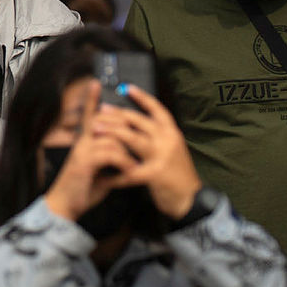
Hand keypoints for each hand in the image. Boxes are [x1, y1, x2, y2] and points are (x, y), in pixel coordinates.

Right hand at [43, 82, 135, 220]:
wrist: (66, 205)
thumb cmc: (83, 188)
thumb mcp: (99, 171)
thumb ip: (110, 159)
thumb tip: (126, 155)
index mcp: (85, 141)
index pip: (89, 114)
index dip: (91, 99)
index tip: (95, 83)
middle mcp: (82, 141)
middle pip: (107, 122)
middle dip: (126, 128)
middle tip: (140, 141)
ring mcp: (83, 149)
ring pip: (113, 138)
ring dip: (129, 153)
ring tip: (136, 167)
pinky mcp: (85, 161)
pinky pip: (111, 153)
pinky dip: (124, 163)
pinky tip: (129, 173)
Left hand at [87, 84, 201, 218]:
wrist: (190, 199)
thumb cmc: (177, 174)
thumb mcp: (172, 148)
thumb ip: (157, 136)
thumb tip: (135, 121)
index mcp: (172, 133)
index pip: (157, 109)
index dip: (142, 97)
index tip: (126, 87)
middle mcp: (168, 140)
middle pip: (138, 121)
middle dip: (116, 114)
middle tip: (100, 110)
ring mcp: (161, 156)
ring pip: (131, 138)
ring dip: (111, 132)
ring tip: (95, 129)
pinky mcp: (155, 175)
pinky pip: (129, 170)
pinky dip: (115, 172)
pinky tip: (103, 173)